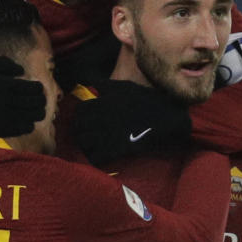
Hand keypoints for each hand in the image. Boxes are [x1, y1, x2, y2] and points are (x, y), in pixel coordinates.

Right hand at [0, 57, 45, 138]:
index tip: (37, 89)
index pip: (32, 89)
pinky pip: (23, 128)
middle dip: (41, 101)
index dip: (39, 89)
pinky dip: (28, 124)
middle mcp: (5, 102)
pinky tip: (26, 121)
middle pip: (35, 103)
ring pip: (32, 117)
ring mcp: (3, 117)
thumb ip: (4, 64)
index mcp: (3, 85)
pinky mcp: (0, 130)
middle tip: (40, 101)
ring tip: (35, 111)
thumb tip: (21, 71)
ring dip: (37, 113)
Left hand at [71, 81, 191, 165]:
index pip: (79, 111)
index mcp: (101, 103)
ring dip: (86, 145)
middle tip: (89, 134)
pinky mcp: (114, 150)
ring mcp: (106, 135)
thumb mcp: (124, 87)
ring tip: (93, 145)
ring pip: (84, 144)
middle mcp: (100, 119)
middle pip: (78, 128)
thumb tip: (91, 83)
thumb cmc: (145, 100)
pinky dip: (96, 158)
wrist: (163, 118)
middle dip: (81, 131)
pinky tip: (102, 156)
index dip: (80, 116)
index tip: (86, 120)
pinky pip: (95, 158)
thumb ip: (105, 85)